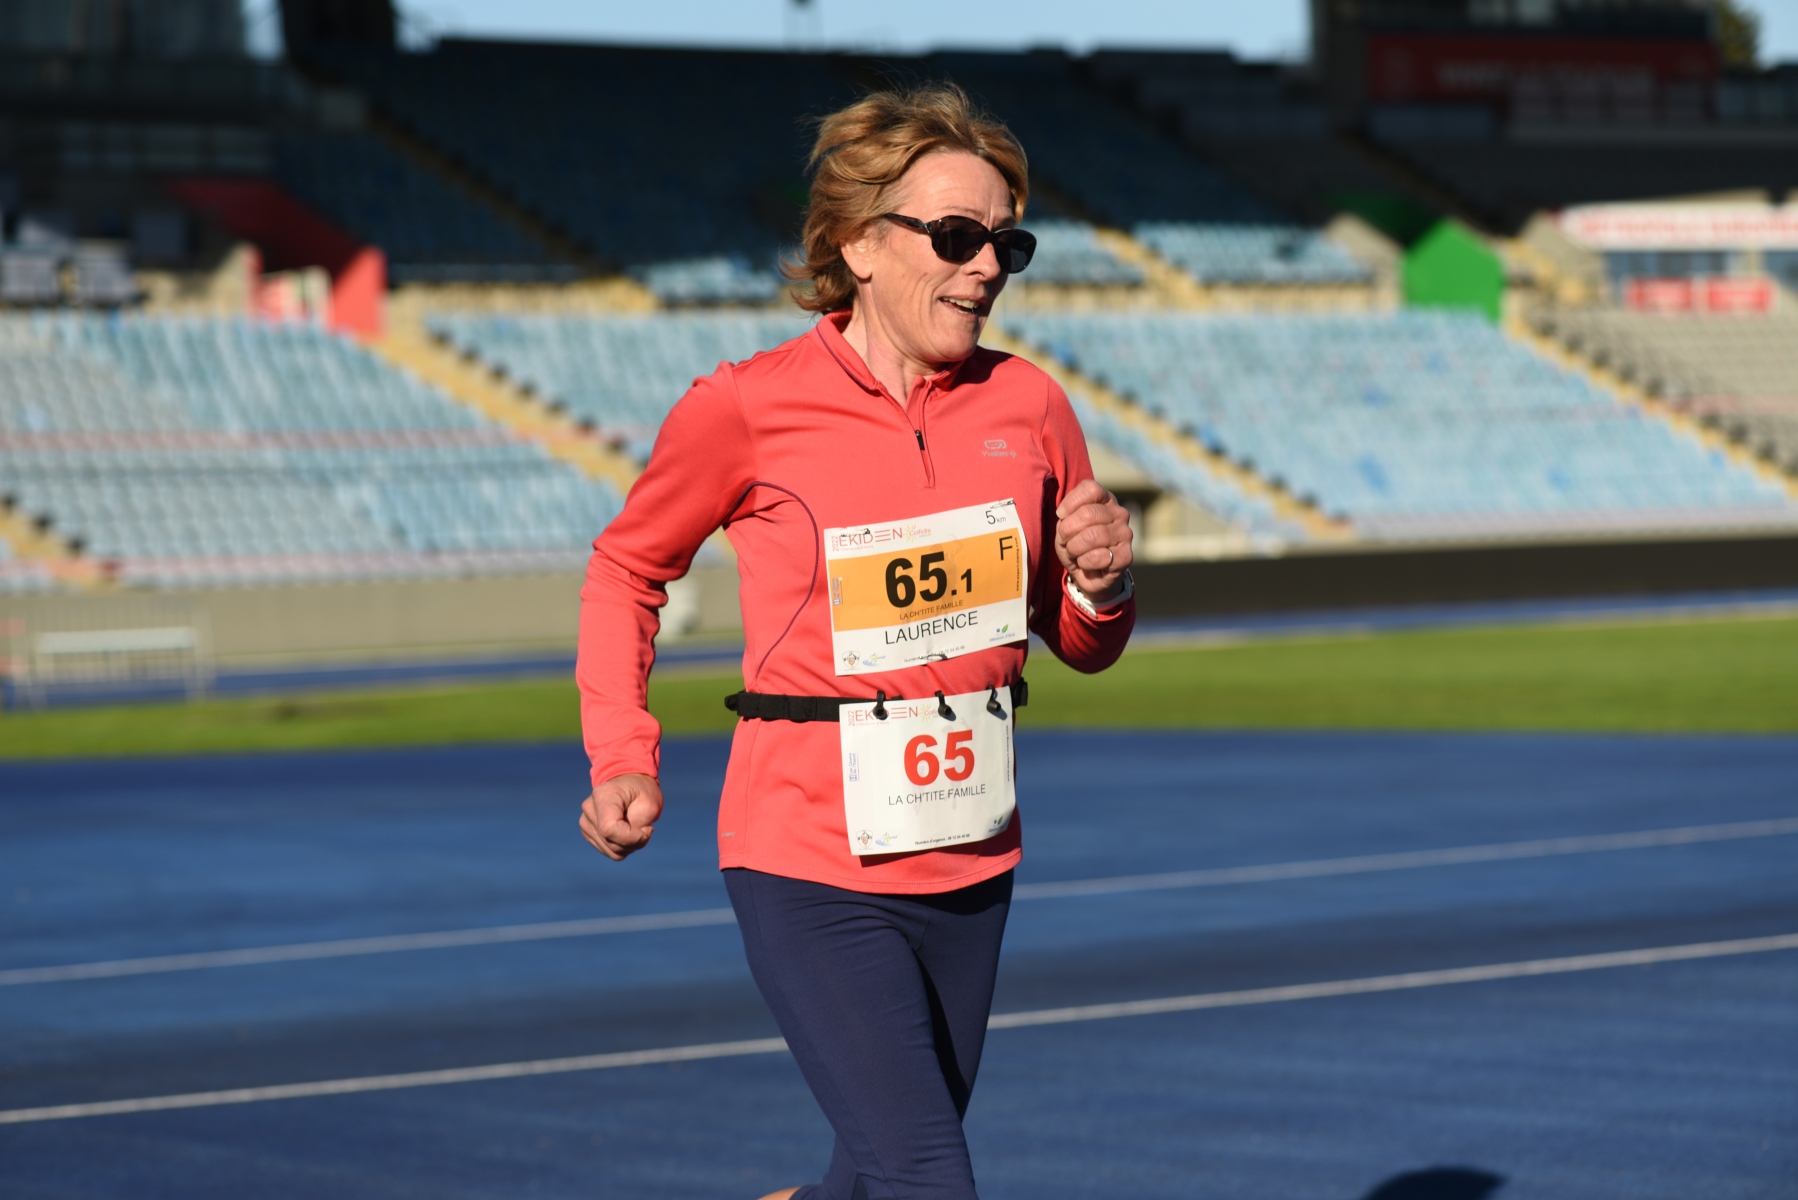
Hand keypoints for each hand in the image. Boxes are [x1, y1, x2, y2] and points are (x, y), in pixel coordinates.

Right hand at [580, 773, 663, 860]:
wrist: (630, 784)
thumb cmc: (642, 792)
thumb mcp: (650, 804)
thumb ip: (638, 826)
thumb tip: (627, 844)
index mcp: (603, 795)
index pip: (609, 829)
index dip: (630, 838)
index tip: (647, 829)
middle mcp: (589, 808)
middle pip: (611, 842)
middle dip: (634, 841)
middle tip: (645, 826)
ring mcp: (585, 821)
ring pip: (611, 850)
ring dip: (629, 845)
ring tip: (635, 827)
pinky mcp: (588, 832)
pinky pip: (609, 851)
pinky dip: (622, 846)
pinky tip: (627, 832)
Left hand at [1054, 478, 1132, 602]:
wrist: (1088, 573)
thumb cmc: (1076, 544)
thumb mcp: (1066, 525)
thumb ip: (1066, 515)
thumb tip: (1064, 516)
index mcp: (1106, 500)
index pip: (1090, 489)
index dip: (1070, 503)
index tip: (1061, 515)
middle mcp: (1119, 513)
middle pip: (1088, 514)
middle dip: (1067, 530)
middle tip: (1064, 540)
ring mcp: (1125, 534)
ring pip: (1092, 536)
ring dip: (1074, 547)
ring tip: (1074, 552)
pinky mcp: (1126, 556)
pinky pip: (1098, 557)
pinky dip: (1084, 562)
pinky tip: (1085, 563)